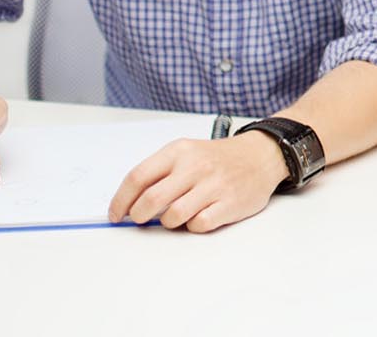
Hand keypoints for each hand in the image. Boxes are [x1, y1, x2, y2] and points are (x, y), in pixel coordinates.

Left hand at [106, 133, 287, 232]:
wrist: (261, 155)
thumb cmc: (217, 159)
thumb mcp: (186, 153)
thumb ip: (159, 173)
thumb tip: (129, 203)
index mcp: (179, 151)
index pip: (137, 177)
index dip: (120, 200)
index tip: (116, 214)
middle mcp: (195, 166)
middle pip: (151, 200)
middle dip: (138, 217)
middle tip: (139, 220)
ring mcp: (214, 185)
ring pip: (173, 216)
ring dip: (168, 222)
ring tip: (175, 216)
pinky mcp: (230, 203)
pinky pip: (199, 225)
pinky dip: (193, 226)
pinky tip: (198, 216)